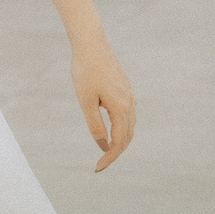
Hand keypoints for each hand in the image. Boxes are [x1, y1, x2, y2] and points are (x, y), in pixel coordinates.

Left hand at [71, 39, 136, 171]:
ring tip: (105, 151)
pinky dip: (122, 128)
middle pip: (127, 137)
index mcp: (121, 109)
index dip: (109, 158)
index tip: (97, 169)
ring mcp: (130, 96)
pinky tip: (112, 129)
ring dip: (119, 141)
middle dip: (115, 153)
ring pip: (129, 126)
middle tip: (100, 165)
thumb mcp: (86, 101)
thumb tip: (104, 147)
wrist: (91, 44)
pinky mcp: (126, 89)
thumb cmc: (85, 72)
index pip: (118, 143)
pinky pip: (128, 115)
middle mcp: (130, 104)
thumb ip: (95, 126)